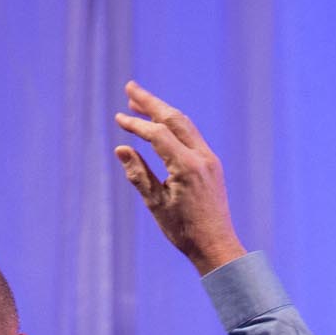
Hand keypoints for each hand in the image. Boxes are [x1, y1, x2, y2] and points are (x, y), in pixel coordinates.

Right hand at [113, 82, 244, 272]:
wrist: (216, 246)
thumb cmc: (184, 231)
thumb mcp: (156, 204)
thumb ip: (138, 174)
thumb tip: (121, 149)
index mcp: (187, 167)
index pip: (158, 134)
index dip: (137, 124)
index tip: (119, 118)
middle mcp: (202, 157)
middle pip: (174, 119)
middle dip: (151, 102)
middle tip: (130, 88)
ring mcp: (210, 159)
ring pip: (184, 124)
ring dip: (162, 111)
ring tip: (139, 102)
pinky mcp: (211, 164)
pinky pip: (191, 135)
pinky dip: (174, 125)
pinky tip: (160, 124)